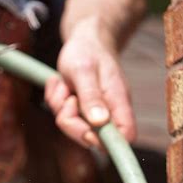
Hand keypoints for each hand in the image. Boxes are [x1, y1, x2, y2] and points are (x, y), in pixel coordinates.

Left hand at [45, 17, 136, 148]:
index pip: (126, 136)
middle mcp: (109, 113)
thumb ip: (91, 97)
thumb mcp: (84, 71)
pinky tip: (61, 84)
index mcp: (119, 103)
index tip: (86, 131)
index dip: (106, 142)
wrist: (83, 39)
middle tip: (68, 98)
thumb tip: (100, 122)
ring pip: (73, 127)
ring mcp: (94, 113)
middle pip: (92, 139)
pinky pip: (62, 117)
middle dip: (71, 122)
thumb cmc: (87, 51)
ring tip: (65, 85)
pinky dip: (56, 100)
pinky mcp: (80, 111)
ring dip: (61, 106)